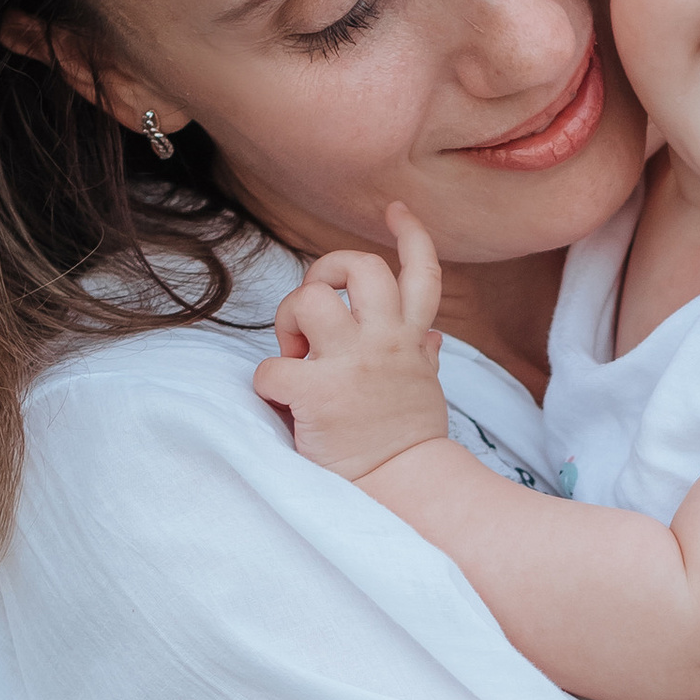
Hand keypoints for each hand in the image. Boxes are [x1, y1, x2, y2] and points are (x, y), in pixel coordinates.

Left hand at [253, 202, 453, 480]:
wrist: (406, 489)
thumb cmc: (407, 441)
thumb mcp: (424, 388)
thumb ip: (421, 355)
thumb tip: (432, 336)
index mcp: (410, 338)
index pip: (422, 271)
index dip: (411, 233)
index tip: (395, 210)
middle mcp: (385, 341)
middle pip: (358, 267)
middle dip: (325, 270)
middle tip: (315, 302)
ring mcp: (351, 365)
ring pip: (308, 300)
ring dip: (289, 321)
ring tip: (296, 354)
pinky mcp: (318, 394)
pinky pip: (271, 367)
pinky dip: (267, 383)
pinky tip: (283, 403)